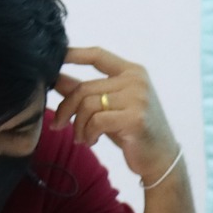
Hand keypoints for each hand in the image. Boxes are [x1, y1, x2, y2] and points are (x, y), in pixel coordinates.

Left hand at [51, 46, 181, 183]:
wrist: (161, 158)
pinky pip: (96, 121)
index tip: (52, 59)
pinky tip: (91, 141)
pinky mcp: (135, 118)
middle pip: (84, 87)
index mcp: (132, 72)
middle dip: (66, 108)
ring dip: (78, 125)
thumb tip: (56, 78)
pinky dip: (87, 134)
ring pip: (88, 105)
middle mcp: (136, 81)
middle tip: (58, 125)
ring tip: (81, 137)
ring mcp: (138, 98)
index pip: (98, 55)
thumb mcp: (109, 107)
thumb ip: (86, 91)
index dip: (73, 54)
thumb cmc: (133, 131)